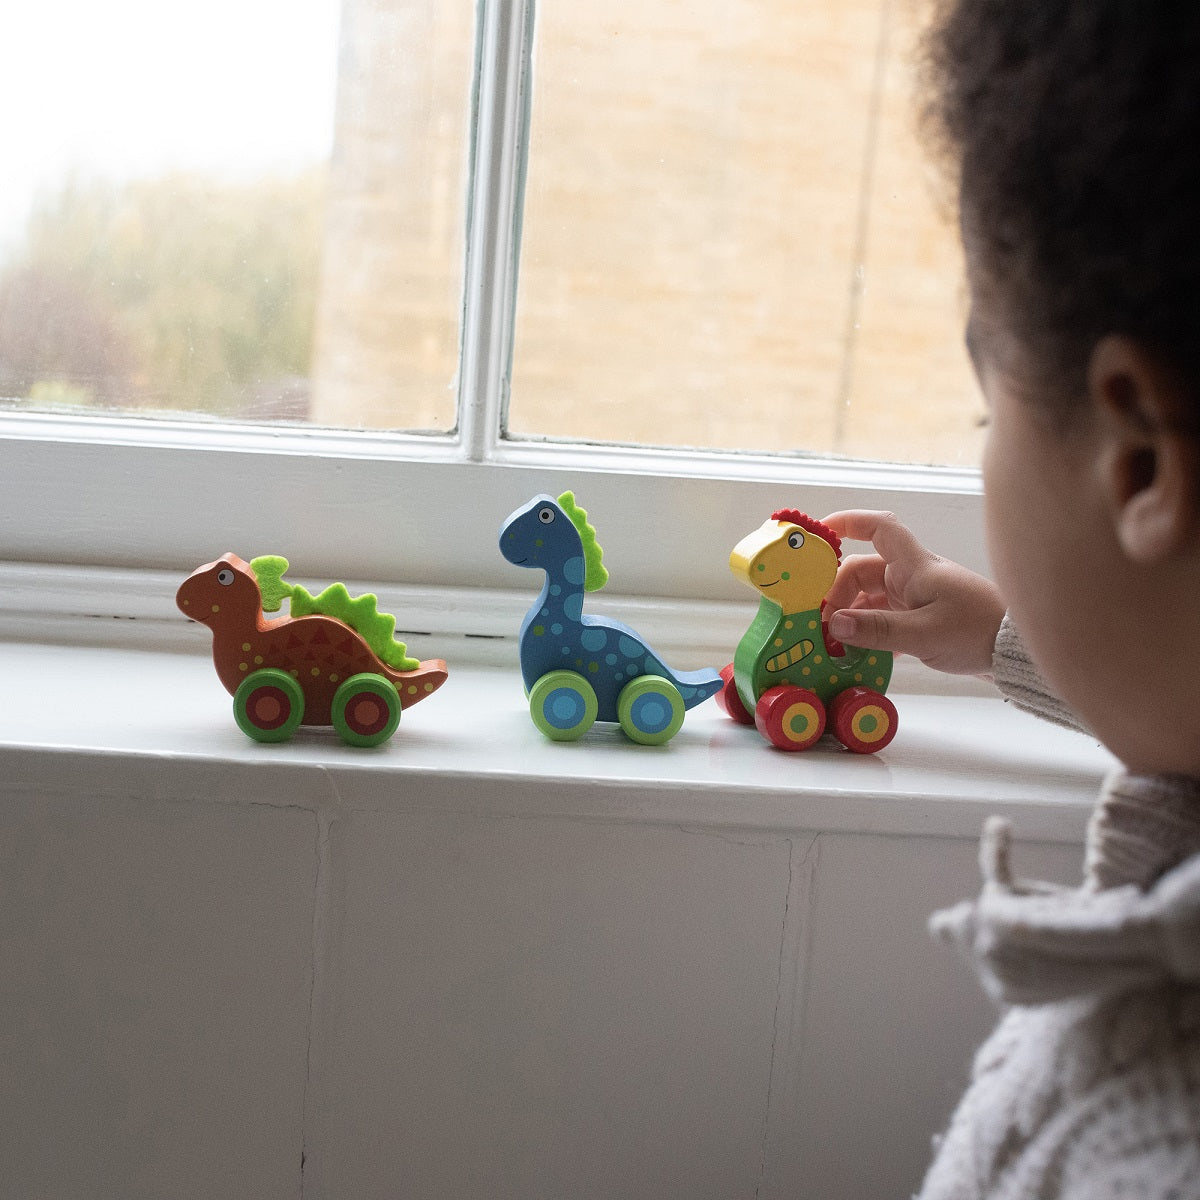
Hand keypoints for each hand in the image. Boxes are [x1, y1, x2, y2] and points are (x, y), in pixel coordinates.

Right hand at [821, 510, 1005, 675]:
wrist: (1014, 653)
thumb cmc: (978, 631)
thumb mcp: (925, 634)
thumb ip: (878, 629)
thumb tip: (835, 624)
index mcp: (914, 566)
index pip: (878, 528)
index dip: (847, 522)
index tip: (819, 534)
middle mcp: (911, 576)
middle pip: (860, 570)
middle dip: (836, 592)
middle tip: (823, 622)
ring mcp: (914, 597)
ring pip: (867, 596)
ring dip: (849, 615)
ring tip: (836, 641)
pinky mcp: (919, 618)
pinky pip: (881, 617)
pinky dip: (866, 630)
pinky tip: (859, 651)